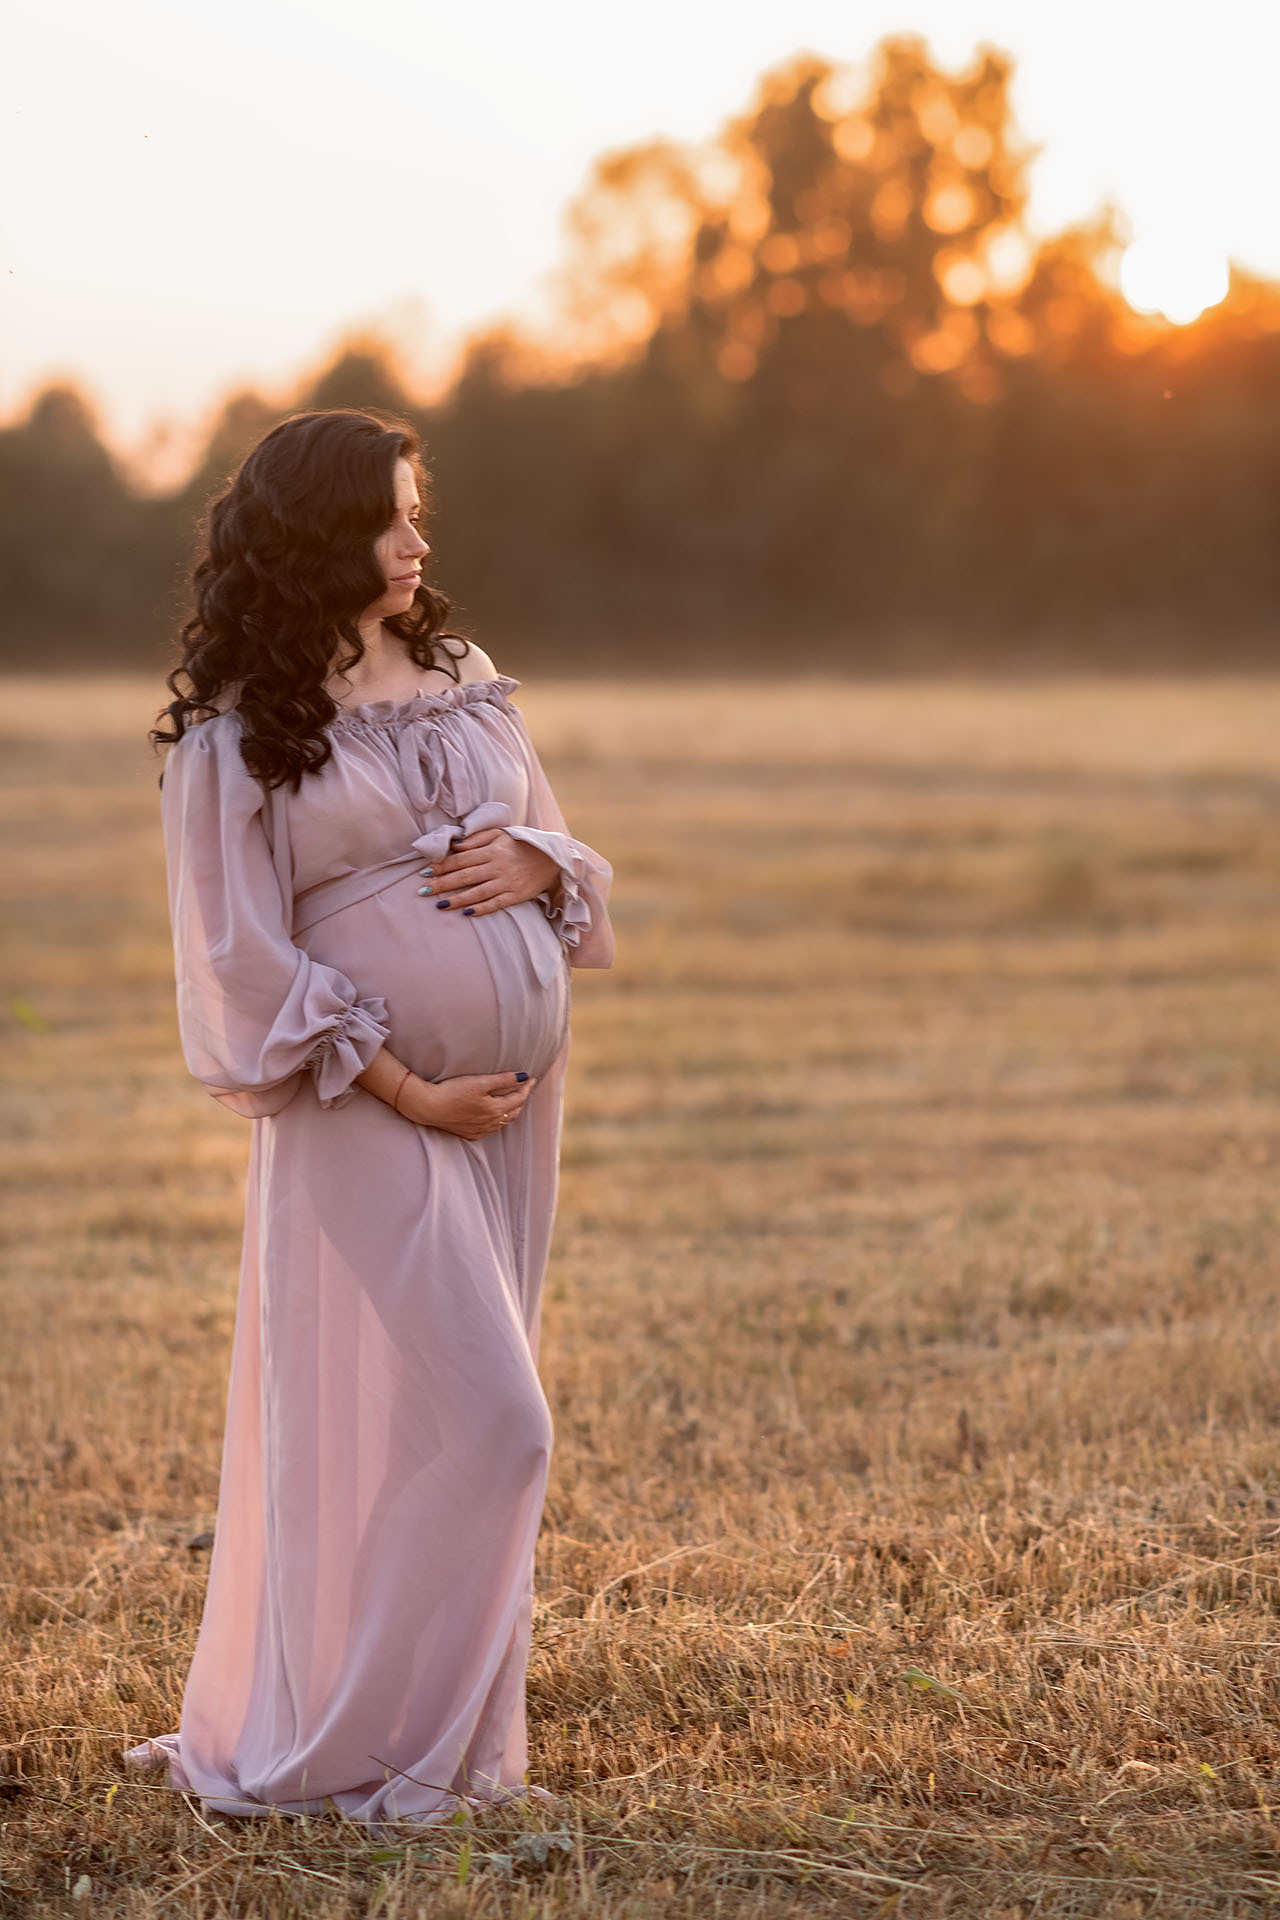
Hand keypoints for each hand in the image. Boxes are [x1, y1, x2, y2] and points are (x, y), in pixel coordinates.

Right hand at [400, 1069, 537, 1139]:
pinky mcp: (469, 1134)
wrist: (429, 1107)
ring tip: (513, 1100)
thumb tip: (523, 1077)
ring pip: (503, 1122)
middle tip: (525, 1088)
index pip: (519, 1098)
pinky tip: (495, 1116)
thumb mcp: (480, 1082)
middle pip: (514, 1112)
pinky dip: (498, 1121)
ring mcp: (480, 1131)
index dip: (527, 1087)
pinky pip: (491, 1129)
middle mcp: (491, 1123)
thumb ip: (503, 1079)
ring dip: (511, 1111)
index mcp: (496, 1110)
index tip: (532, 1078)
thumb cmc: (453, 1092)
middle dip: (521, 1099)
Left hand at [425, 828, 560, 916]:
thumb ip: (476, 839)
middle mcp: (498, 866)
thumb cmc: (520, 845)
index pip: (461, 859)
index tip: (424, 871)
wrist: (550, 859)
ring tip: (440, 905)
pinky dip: (481, 909)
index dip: (442, 865)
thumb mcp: (499, 834)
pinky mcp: (516, 896)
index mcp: (492, 850)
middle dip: (443, 883)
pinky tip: (467, 914)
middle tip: (423, 891)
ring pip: (478, 892)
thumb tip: (455, 845)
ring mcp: (507, 883)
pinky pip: (496, 904)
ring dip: (457, 900)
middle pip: (465, 876)